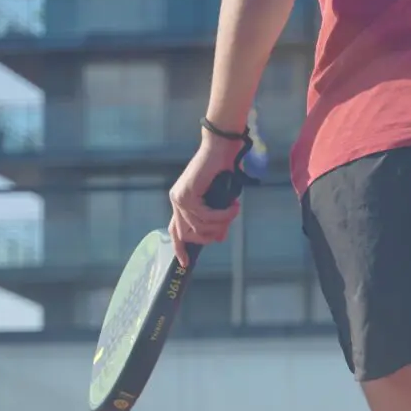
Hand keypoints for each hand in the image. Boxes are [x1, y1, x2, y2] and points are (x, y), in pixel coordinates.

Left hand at [167, 131, 244, 265]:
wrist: (222, 147)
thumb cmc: (224, 170)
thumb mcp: (220, 200)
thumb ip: (216, 219)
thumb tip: (219, 237)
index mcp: (182, 202)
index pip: (176, 231)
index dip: (181, 248)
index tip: (186, 263)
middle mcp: (177, 201)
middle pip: (190, 234)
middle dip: (212, 234)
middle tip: (228, 223)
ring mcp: (179, 198)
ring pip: (200, 226)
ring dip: (222, 222)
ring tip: (234, 210)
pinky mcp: (186, 195)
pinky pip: (206, 216)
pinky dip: (223, 214)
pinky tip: (233, 205)